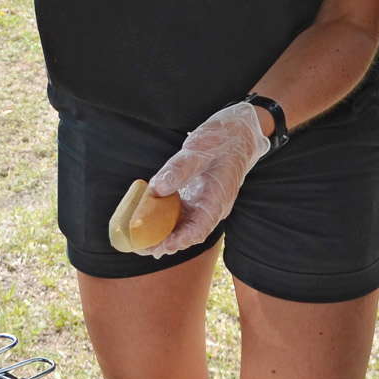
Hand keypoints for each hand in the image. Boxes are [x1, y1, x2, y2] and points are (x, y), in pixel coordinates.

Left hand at [143, 104, 270, 256]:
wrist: (237, 131)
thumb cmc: (222, 139)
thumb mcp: (199, 149)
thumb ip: (178, 169)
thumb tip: (156, 189)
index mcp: (218, 200)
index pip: (199, 230)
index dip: (179, 241)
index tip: (159, 246)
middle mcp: (212, 207)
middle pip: (189, 233)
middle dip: (165, 243)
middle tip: (140, 247)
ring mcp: (204, 203)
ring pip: (183, 226)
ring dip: (163, 235)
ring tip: (140, 242)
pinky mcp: (196, 197)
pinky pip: (180, 213)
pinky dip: (164, 220)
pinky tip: (148, 222)